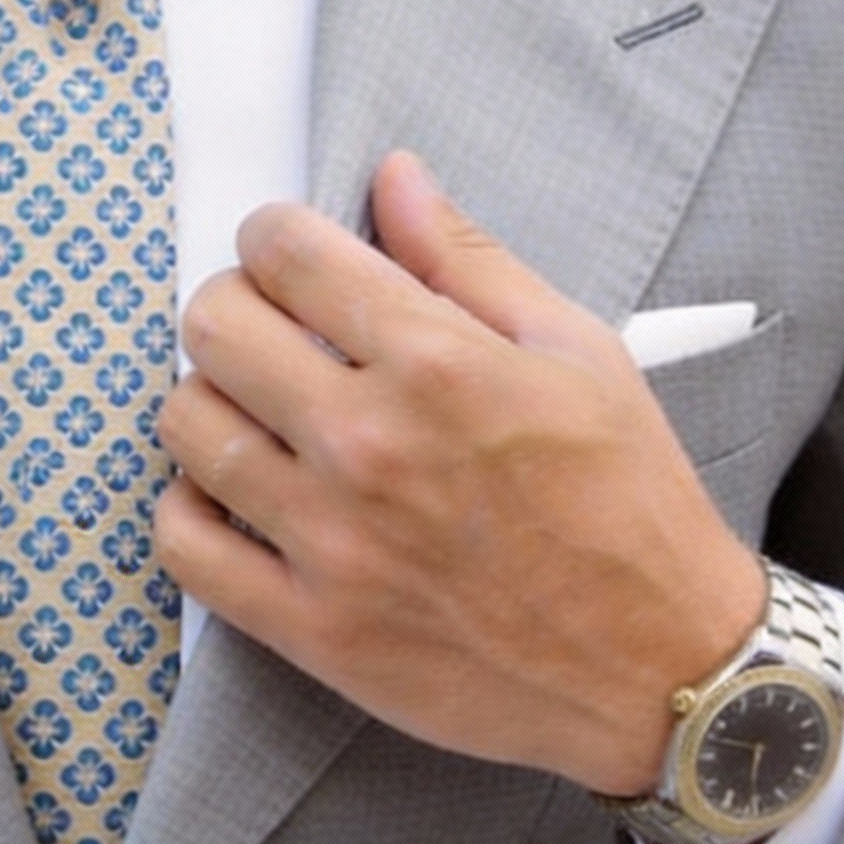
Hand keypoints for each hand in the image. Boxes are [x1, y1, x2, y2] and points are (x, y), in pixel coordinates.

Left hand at [154, 152, 765, 795]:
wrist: (660, 667)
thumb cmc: (629, 504)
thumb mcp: (578, 353)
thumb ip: (469, 260)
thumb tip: (393, 176)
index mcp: (436, 363)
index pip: (285, 252)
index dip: (273, 236)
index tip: (287, 257)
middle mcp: (368, 444)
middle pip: (214, 327)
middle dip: (233, 306)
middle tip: (269, 330)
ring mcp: (330, 541)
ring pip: (185, 426)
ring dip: (208, 402)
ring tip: (255, 414)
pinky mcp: (310, 626)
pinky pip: (183, 545)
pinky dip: (190, 509)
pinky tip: (233, 496)